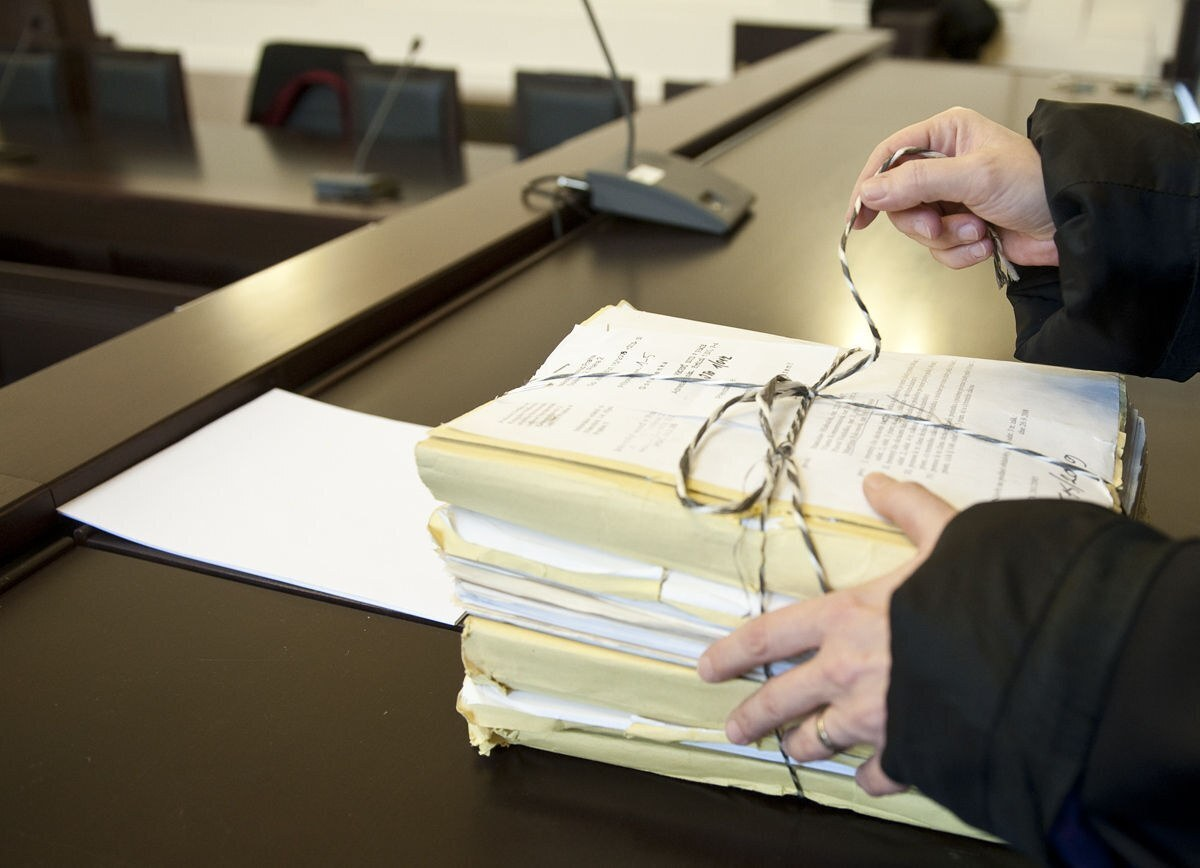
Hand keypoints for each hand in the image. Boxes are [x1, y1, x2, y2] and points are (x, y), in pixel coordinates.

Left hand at [697, 473, 956, 794]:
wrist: (1030, 659)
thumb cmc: (981, 594)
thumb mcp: (946, 535)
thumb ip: (908, 508)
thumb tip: (878, 482)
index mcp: (845, 618)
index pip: (769, 637)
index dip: (731, 653)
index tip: (707, 669)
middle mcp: (847, 673)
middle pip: (779, 700)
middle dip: (752, 716)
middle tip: (735, 728)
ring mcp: (874, 718)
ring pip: (819, 741)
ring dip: (805, 744)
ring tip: (797, 748)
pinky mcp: (908, 752)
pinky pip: (877, 775)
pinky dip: (871, 776)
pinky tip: (869, 775)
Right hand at [849, 106, 1058, 269]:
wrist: (1074, 222)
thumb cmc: (1036, 183)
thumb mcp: (973, 176)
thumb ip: (917, 182)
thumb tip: (869, 192)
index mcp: (947, 134)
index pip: (890, 155)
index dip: (870, 184)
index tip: (858, 215)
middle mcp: (946, 163)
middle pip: (900, 199)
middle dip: (921, 220)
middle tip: (940, 226)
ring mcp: (954, 197)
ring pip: (919, 228)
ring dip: (948, 238)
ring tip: (978, 231)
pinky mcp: (964, 227)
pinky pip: (940, 248)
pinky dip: (960, 252)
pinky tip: (986, 243)